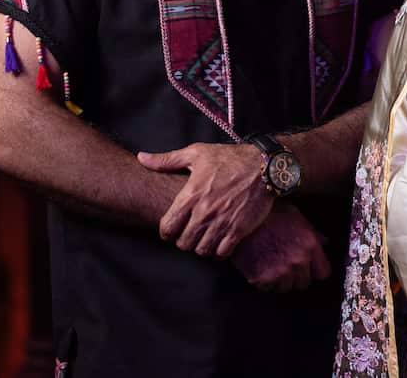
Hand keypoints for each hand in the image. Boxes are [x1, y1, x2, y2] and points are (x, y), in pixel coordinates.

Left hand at [137, 142, 271, 257]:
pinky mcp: (239, 229)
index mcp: (191, 194)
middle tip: (189, 234)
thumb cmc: (229, 158)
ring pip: (202, 250)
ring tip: (204, 239)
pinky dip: (219, 252)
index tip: (171, 230)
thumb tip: (141, 158)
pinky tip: (220, 242)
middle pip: (183, 243)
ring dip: (201, 247)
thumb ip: (166, 160)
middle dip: (183, 241)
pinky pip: (222, 253)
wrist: (265, 166)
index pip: (167, 227)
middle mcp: (205, 211)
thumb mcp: (197, 153)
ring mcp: (222, 222)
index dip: (166, 232)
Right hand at [231, 202, 330, 292]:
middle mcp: (298, 260)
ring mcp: (279, 271)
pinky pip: (266, 289)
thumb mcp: (296, 217)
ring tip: (270, 264)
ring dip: (279, 280)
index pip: (323, 273)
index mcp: (310, 245)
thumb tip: (325, 242)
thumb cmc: (270, 213)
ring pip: (285, 288)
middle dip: (296, 276)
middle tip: (284, 264)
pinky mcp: (261, 278)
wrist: (241, 216)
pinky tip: (258, 265)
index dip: (315, 271)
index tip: (309, 269)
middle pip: (303, 284)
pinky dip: (262, 281)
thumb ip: (313, 233)